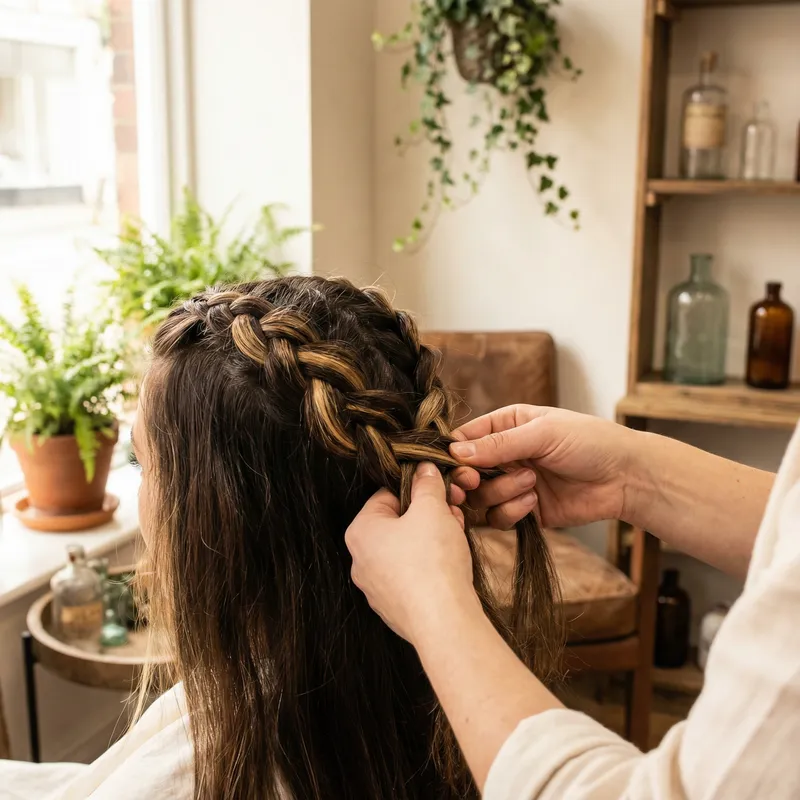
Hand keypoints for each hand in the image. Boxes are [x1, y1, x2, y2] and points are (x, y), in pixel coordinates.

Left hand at [346, 463, 479, 643]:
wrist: (443, 621)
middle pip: (397, 524)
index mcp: (360, 532)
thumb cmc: (431, 560)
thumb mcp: (432, 509)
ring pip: (406, 550)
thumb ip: (427, 484)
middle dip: (428, 516)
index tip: (439, 493)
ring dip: (432, 539)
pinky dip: (431, 567)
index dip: (417, 490)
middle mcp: (360, 561)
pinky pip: (412, 577)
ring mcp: (376, 589)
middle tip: (453, 514)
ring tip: (456, 537)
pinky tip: (451, 566)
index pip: (386, 496)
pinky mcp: (395, 608)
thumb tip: (425, 469)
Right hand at [449, 405, 640, 529]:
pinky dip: (511, 512)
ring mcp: (513, 483)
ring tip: (530, 484)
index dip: (454, 453)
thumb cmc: (590, 442)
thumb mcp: (542, 434)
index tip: (454, 465)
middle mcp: (505, 455)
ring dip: (500, 492)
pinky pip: (499, 518)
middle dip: (469, 478)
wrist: (626, 478)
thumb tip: (455, 452)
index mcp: (506, 425)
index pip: (465, 438)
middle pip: (466, 471)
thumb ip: (498, 444)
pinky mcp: (524, 511)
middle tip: (471, 482)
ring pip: (481, 496)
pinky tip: (533, 503)